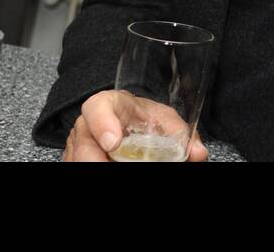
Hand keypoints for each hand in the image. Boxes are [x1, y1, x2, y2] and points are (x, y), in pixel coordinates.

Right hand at [62, 90, 207, 161]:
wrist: (129, 122)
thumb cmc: (143, 118)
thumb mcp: (164, 120)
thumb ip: (180, 134)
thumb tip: (197, 153)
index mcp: (110, 105)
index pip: (97, 106)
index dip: (102, 122)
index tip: (114, 142)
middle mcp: (88, 125)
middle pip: (83, 143)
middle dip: (93, 158)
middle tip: (110, 167)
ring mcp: (78, 145)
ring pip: (76, 159)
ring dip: (94, 164)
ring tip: (115, 167)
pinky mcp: (75, 160)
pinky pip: (76, 166)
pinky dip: (91, 169)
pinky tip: (109, 167)